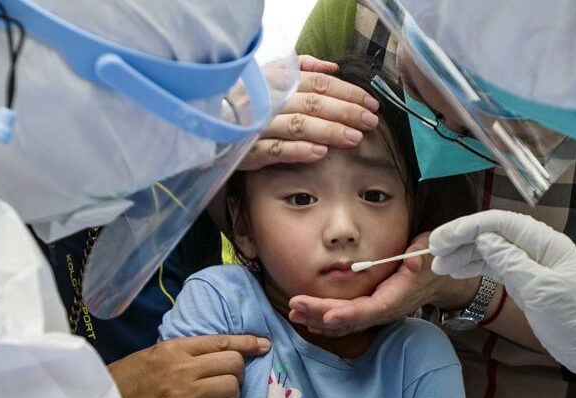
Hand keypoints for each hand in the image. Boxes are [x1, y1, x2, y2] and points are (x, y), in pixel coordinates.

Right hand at [107, 334, 270, 397]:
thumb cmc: (125, 384)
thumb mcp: (150, 356)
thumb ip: (181, 352)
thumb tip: (215, 349)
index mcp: (173, 348)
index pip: (221, 341)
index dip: (247, 343)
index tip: (264, 345)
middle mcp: (181, 368)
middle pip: (233, 364)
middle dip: (238, 373)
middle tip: (229, 382)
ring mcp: (182, 396)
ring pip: (231, 389)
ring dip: (231, 397)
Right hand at [238, 55, 380, 170]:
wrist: (205, 122)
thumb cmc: (244, 101)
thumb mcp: (269, 76)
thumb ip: (301, 69)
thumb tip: (333, 67)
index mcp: (276, 80)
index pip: (318, 83)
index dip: (347, 92)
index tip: (370, 103)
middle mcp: (268, 100)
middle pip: (314, 103)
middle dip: (346, 112)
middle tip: (370, 122)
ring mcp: (258, 125)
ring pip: (298, 125)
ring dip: (329, 131)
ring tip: (353, 138)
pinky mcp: (248, 150)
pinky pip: (276, 149)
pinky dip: (299, 150)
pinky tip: (320, 153)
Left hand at [289, 233, 479, 336]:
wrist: (439, 278)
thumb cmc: (433, 261)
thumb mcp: (431, 253)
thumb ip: (421, 257)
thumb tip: (413, 261)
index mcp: (397, 297)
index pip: (371, 310)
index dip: (349, 315)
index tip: (327, 316)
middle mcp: (385, 310)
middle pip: (350, 319)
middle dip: (321, 314)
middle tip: (295, 306)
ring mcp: (376, 313)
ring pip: (345, 323)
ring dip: (318, 319)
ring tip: (294, 313)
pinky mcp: (370, 311)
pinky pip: (346, 321)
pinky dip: (326, 321)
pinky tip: (308, 318)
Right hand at [430, 210, 575, 397]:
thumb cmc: (573, 320)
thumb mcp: (540, 290)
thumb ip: (511, 262)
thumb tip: (485, 240)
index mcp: (546, 243)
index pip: (501, 224)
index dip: (469, 227)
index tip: (443, 238)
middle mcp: (538, 247)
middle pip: (493, 234)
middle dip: (461, 240)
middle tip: (433, 251)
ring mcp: (531, 263)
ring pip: (491, 250)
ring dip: (464, 255)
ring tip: (440, 264)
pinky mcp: (525, 280)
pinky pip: (495, 265)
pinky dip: (475, 267)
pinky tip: (457, 271)